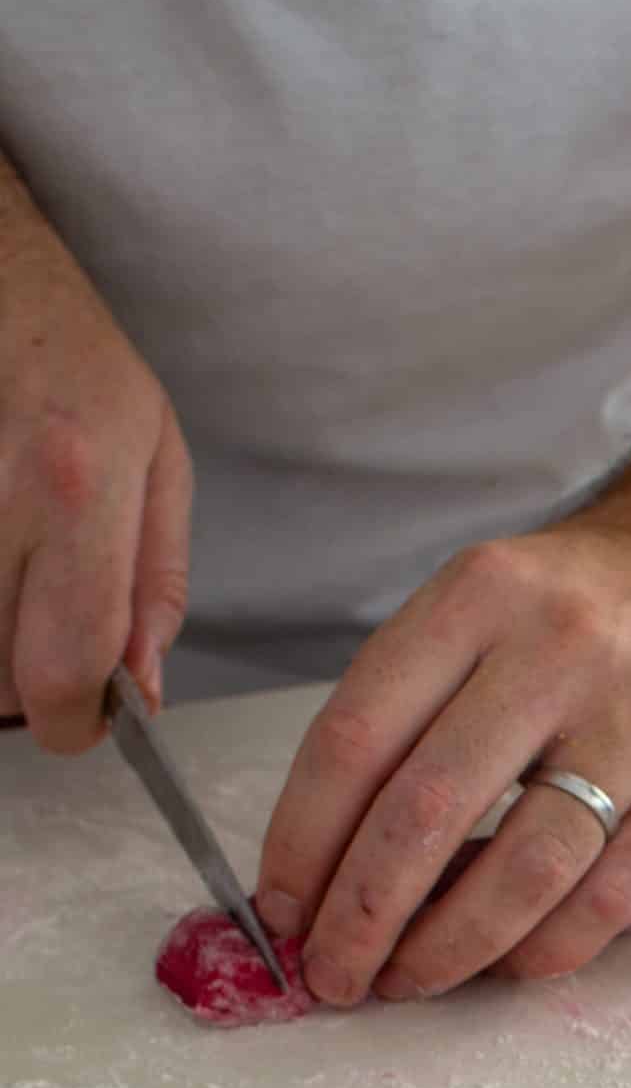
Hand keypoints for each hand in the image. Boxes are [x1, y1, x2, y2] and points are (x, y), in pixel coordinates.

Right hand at [0, 226, 191, 749]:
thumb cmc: (77, 364)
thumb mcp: (158, 462)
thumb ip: (156, 585)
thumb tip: (142, 688)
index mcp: (74, 487)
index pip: (65, 662)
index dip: (75, 723)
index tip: (87, 723)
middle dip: (30, 692)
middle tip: (51, 649)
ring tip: (21, 588)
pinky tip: (0, 566)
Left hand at [254, 493, 630, 1003]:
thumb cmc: (580, 606)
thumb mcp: (481, 606)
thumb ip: (410, 707)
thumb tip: (330, 859)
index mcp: (478, 598)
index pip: (357, 737)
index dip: (303, 842)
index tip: (280, 910)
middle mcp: (559, 650)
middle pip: (429, 811)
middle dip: (363, 914)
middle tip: (332, 973)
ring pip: (525, 869)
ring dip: (450, 947)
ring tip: (409, 980)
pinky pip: (612, 895)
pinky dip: (547, 948)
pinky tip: (507, 963)